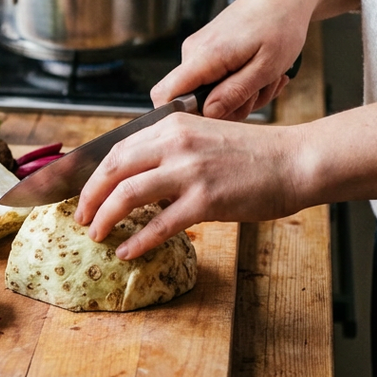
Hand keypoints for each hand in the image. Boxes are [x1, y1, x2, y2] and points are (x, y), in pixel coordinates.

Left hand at [74, 114, 302, 259]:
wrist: (295, 160)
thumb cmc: (254, 154)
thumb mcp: (204, 139)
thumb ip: (170, 153)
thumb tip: (138, 179)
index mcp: (173, 125)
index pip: (118, 148)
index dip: (93, 174)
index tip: (82, 193)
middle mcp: (176, 143)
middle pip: (113, 168)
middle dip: (90, 196)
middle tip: (80, 216)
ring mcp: (190, 171)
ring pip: (127, 194)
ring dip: (105, 217)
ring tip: (97, 235)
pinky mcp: (206, 199)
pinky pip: (160, 224)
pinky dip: (138, 240)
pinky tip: (127, 251)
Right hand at [151, 0, 362, 118]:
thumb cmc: (280, 25)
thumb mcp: (266, 67)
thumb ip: (235, 93)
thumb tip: (208, 114)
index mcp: (204, 56)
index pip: (165, 94)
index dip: (180, 116)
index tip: (214, 119)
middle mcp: (193, 53)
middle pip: (193, 102)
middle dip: (230, 107)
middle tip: (260, 92)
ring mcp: (199, 52)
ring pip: (210, 94)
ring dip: (242, 95)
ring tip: (266, 77)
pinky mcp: (207, 53)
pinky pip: (216, 82)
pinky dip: (241, 83)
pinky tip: (259, 72)